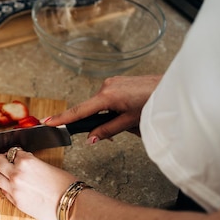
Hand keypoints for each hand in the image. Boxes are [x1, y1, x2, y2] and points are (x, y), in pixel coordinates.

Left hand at [0, 149, 76, 219]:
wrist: (71, 204)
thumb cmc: (65, 185)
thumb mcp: (47, 166)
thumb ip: (31, 164)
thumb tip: (23, 164)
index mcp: (26, 161)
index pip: (12, 152)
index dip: (14, 154)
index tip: (14, 155)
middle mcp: (16, 174)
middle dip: (1, 160)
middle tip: (4, 161)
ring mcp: (14, 188)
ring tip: (5, 174)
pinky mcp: (15, 202)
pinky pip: (3, 191)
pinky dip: (5, 187)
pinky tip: (12, 186)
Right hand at [43, 75, 161, 141]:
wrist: (172, 88)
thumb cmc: (154, 103)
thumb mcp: (130, 122)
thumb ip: (107, 130)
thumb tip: (90, 138)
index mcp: (107, 96)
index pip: (79, 111)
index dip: (62, 118)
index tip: (47, 122)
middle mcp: (106, 86)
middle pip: (90, 109)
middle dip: (98, 123)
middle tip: (114, 134)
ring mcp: (112, 82)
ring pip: (101, 105)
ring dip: (109, 116)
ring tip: (130, 121)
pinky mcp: (118, 82)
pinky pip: (108, 98)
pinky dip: (113, 108)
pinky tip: (128, 113)